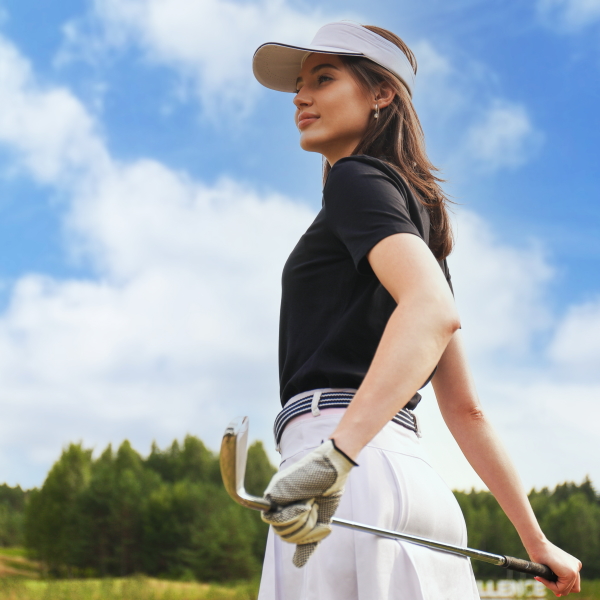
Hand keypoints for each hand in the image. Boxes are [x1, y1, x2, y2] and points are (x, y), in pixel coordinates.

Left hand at [261, 439, 356, 566]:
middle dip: (305, 529)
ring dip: (300, 521)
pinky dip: (292, 515)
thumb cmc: (328, 490)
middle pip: (284, 536)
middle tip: (315, 509)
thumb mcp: (321, 520)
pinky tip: (303, 503)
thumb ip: (308, 541)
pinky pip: (275, 519)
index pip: (290, 537)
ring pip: (280, 530)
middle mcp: (280, 506)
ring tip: (310, 503)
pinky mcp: (272, 493)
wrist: (332, 469)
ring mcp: (275, 499)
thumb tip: (297, 565)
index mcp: (290, 512)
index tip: (324, 524)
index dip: (307, 536)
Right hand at [528, 538, 581, 596]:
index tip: (545, 579)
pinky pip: (561, 588)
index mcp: (573, 564)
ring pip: (566, 590)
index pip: (571, 583)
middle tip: (544, 579)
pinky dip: (551, 586)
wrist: (536, 544)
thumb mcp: (551, 568)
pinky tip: (542, 577)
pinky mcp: (570, 573)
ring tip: (542, 578)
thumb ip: (557, 580)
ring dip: (553, 587)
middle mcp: (576, 566)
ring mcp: (575, 570)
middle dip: (558, 587)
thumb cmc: (539, 553)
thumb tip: (559, 595)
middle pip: (572, 588)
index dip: (559, 585)